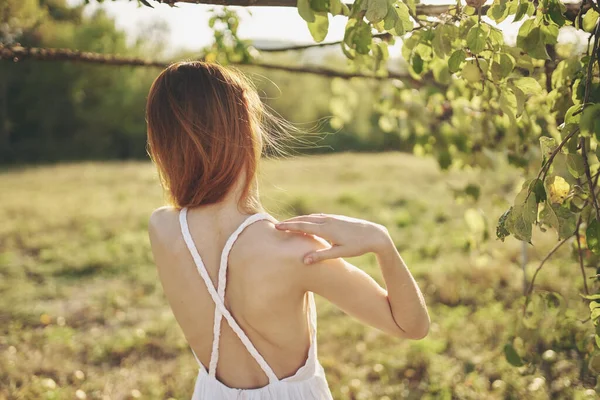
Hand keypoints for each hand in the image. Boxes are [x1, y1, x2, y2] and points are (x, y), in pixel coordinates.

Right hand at [274, 213, 391, 263]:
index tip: (277, 227)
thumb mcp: (340, 253)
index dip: (289, 227)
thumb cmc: (358, 246)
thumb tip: (304, 261)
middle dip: (291, 222)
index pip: (303, 226)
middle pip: (305, 219)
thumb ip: (322, 256)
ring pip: (311, 217)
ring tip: (289, 224)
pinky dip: (309, 219)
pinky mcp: (337, 218)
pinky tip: (307, 222)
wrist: (375, 234)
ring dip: (299, 220)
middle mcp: (328, 221)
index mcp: (327, 229)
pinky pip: (318, 217)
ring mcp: (332, 218)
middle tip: (277, 225)